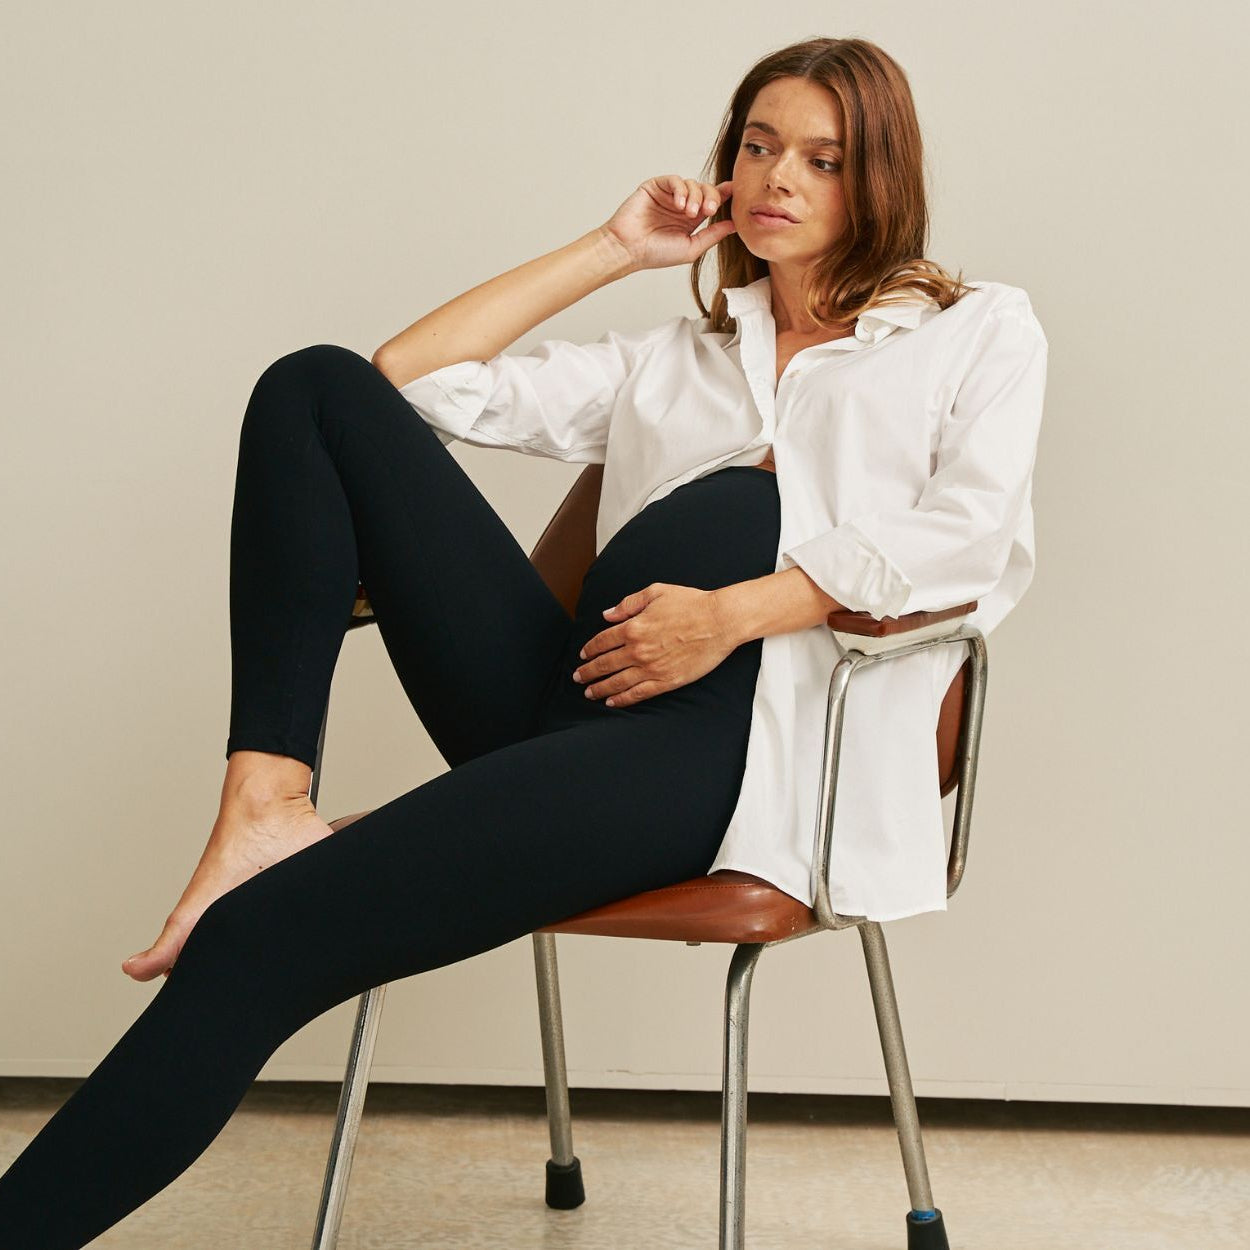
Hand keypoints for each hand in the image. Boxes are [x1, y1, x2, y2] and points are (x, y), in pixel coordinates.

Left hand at [572, 583, 738, 707]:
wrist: (719, 620)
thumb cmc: (691, 603)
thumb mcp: (656, 592)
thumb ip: (628, 604)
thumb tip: (607, 614)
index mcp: (634, 627)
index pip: (602, 641)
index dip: (590, 650)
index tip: (583, 655)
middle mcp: (638, 650)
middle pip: (605, 664)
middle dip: (588, 672)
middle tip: (578, 678)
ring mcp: (652, 668)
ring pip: (617, 682)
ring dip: (600, 689)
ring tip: (589, 693)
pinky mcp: (667, 681)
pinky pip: (639, 693)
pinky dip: (622, 699)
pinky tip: (612, 702)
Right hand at [601, 176, 736, 272]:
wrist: (629, 249)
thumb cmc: (656, 253)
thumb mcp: (691, 248)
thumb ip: (712, 235)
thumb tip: (734, 225)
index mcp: (691, 220)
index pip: (711, 201)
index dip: (724, 195)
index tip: (735, 192)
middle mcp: (682, 205)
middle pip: (706, 189)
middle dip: (712, 196)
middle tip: (710, 209)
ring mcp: (669, 195)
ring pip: (692, 183)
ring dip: (695, 196)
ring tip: (689, 213)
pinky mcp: (655, 187)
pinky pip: (674, 180)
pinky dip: (681, 189)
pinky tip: (680, 204)